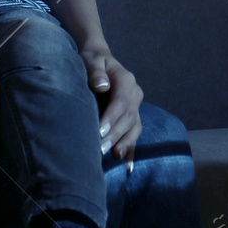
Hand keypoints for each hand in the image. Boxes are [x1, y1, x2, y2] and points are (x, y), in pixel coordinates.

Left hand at [83, 46, 141, 169]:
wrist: (99, 60)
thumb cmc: (92, 60)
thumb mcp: (91, 60)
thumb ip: (95, 71)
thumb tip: (101, 86)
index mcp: (126, 80)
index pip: (120, 101)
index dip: (111, 117)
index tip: (99, 131)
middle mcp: (135, 94)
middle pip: (128, 117)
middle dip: (115, 134)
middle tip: (100, 149)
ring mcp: (136, 106)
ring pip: (134, 128)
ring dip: (124, 143)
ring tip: (113, 156)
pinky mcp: (133, 117)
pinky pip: (134, 135)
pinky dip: (131, 150)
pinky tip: (127, 168)